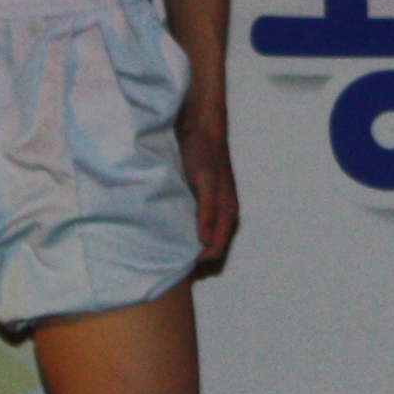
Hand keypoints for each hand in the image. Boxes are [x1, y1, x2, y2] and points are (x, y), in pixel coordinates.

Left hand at [179, 109, 240, 274]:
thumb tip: (204, 242)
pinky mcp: (202, 202)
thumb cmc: (203, 153)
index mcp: (227, 212)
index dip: (198, 262)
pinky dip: (185, 233)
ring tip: (166, 250)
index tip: (175, 265)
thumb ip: (206, 210)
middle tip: (167, 262)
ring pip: (204, 239)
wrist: (200, 128)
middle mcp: (223, 214)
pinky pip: (197, 226)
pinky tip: (168, 231)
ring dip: (189, 247)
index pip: (216, 252)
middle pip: (211, 249)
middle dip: (193, 259)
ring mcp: (213, 209)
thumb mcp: (204, 180)